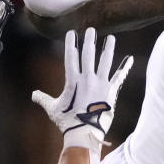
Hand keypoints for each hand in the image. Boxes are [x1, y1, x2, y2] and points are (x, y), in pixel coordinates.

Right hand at [32, 28, 132, 150]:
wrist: (84, 133)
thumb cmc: (67, 121)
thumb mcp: (53, 109)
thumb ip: (43, 99)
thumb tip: (33, 95)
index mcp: (72, 80)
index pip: (71, 57)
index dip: (71, 44)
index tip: (72, 33)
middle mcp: (87, 78)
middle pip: (89, 55)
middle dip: (90, 41)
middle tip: (92, 30)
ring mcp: (100, 84)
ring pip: (105, 62)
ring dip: (108, 49)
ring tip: (111, 38)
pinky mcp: (111, 92)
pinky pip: (119, 77)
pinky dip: (125, 68)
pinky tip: (130, 59)